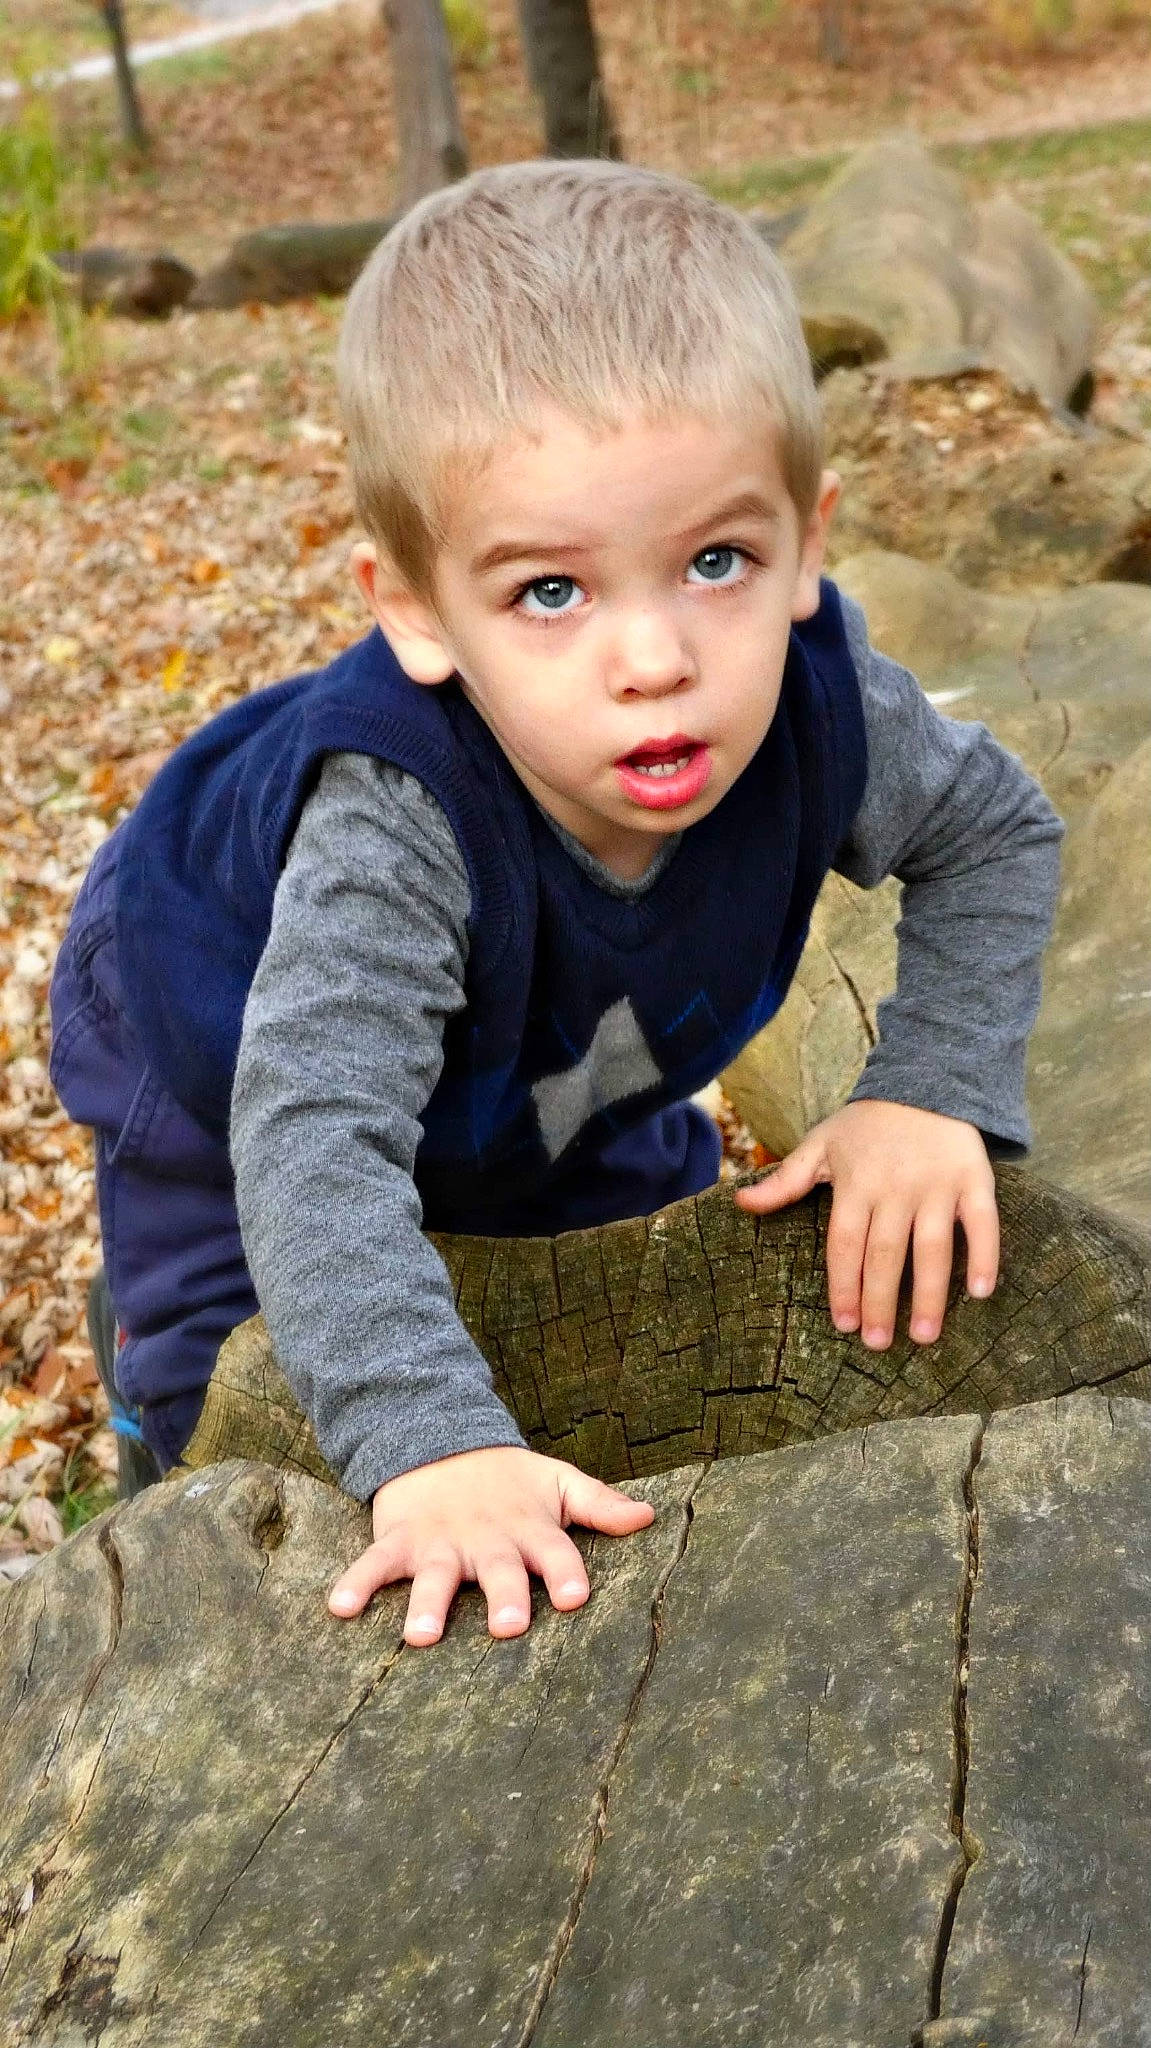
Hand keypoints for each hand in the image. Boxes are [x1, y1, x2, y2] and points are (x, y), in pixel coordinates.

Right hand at [327, 1444, 654, 1644]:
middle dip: (503, 1595)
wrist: (441, 1441)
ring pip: (434, 1574)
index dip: (564, 1573)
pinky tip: (341, 1607)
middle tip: (509, 1626)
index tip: (574, 1598)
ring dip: (427, 1604)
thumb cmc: (511, 1480)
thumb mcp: (558, 1483)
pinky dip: (356, 1583)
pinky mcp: (399, 1539)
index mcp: (530, 1528)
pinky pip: (374, 1563)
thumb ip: (601, 1504)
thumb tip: (651, 1517)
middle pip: (498, 1569)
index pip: (555, 1552)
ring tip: (421, 1638)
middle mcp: (487, 1538)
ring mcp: (440, 1539)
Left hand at [734, 1099, 997, 1350]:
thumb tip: (740, 1203)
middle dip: (879, 1302)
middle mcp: (896, 1188)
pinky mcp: (974, 1180)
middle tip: (877, 1343)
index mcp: (856, 1184)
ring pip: (933, 1248)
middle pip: (885, 1254)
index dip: (843, 1286)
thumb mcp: (821, 1144)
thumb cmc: (868, 1123)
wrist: (927, 1080)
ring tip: (924, 1335)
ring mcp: (938, 1186)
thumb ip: (785, 1181)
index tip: (843, 1324)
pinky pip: (982, 1224)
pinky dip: (985, 1256)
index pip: (845, 1244)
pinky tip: (981, 1292)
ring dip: (929, 1294)